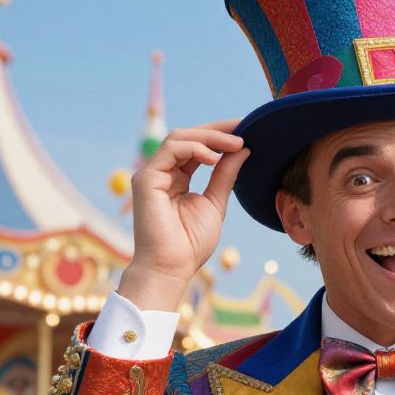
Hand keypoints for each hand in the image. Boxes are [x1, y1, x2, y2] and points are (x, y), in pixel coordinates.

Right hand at [120, 121, 249, 310]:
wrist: (171, 268)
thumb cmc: (190, 244)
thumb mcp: (215, 203)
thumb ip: (225, 175)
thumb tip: (243, 150)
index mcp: (177, 177)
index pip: (198, 147)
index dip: (221, 137)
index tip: (248, 131)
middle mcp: (162, 172)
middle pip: (189, 137)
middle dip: (219, 130)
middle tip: (246, 127)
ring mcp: (152, 173)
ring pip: (180, 138)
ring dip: (211, 137)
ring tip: (237, 143)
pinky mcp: (146, 178)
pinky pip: (172, 150)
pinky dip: (196, 148)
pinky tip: (216, 157)